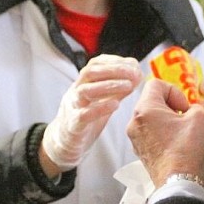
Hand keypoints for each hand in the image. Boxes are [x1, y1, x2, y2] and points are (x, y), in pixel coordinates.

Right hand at [41, 55, 140, 172]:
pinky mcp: (74, 125)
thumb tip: (137, 73)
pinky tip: (116, 105)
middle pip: (89, 72)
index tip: (133, 64)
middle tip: (134, 73)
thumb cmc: (88, 115)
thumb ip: (118, 87)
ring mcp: (73, 107)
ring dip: (108, 86)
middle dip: (113, 70)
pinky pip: (84, 115)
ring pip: (84, 91)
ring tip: (128, 86)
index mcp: (83, 82)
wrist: (66, 141)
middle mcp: (76, 91)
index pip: (96, 63)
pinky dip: (100, 108)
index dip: (115, 61)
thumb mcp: (103, 97)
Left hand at [127, 79, 203, 186]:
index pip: (155, 84)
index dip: (174, 90)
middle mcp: (134, 122)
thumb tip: (189, 111)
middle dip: (172, 106)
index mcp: (144, 109)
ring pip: (151, 118)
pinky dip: (163, 133)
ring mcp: (135, 139)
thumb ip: (194, 106)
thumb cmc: (188, 149)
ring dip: (168, 120)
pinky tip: (178, 144)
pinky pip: (151, 133)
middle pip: (152, 101)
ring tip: (183, 132)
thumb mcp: (200, 117)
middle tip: (186, 118)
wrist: (179, 184)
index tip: (184, 107)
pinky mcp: (140, 152)